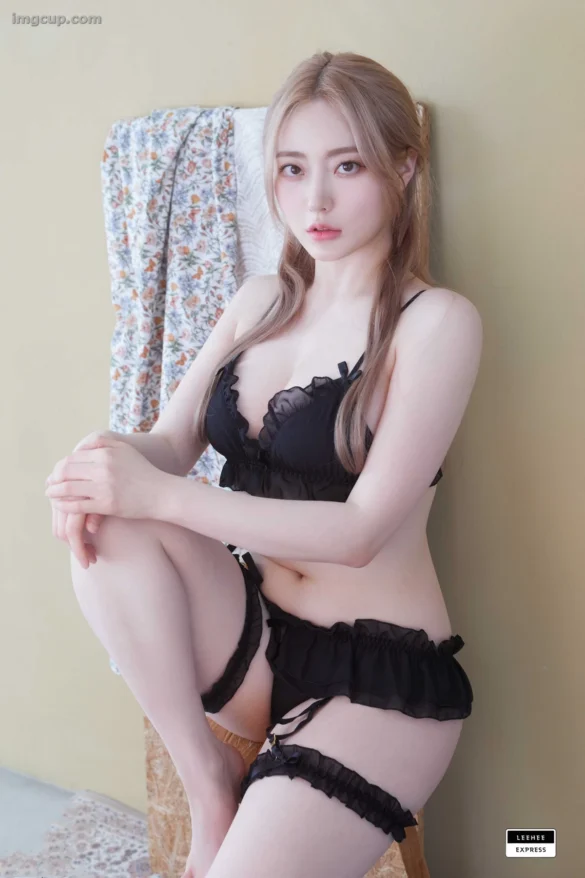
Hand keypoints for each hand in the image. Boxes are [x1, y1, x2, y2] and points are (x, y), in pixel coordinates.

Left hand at [45, 434, 161, 518]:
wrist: (163, 493)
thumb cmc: (144, 472)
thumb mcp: (125, 450)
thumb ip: (104, 444)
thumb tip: (81, 447)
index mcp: (106, 453)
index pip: (72, 458)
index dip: (60, 467)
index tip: (55, 474)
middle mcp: (103, 468)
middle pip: (67, 471)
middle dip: (54, 479)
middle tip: (49, 484)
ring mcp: (105, 486)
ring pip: (69, 488)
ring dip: (55, 492)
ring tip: (51, 495)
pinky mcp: (108, 504)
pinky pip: (78, 505)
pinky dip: (65, 505)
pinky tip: (61, 506)